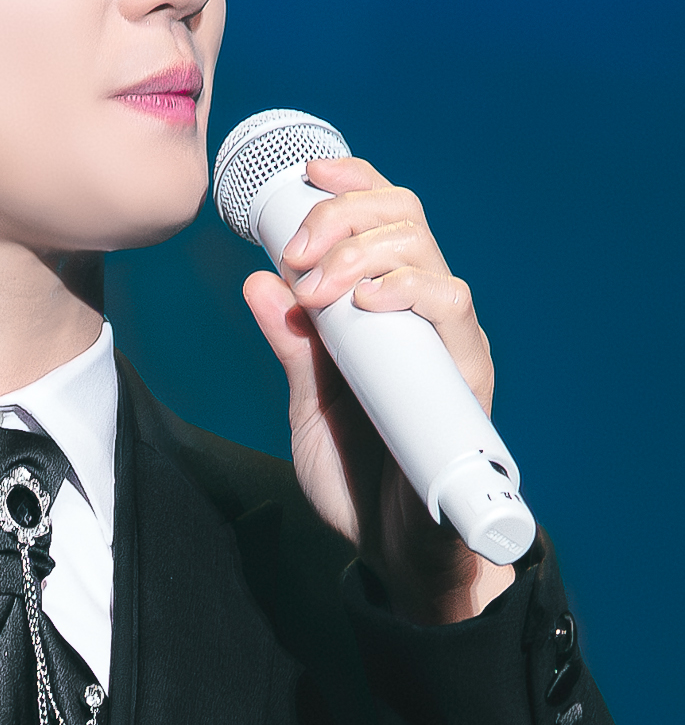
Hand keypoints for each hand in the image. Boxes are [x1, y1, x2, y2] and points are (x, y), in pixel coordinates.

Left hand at [242, 156, 514, 624]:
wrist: (397, 550)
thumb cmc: (358, 477)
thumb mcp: (306, 405)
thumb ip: (289, 347)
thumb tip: (257, 282)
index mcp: (387, 308)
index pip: (383, 219)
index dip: (352, 183)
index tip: (309, 174)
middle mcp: (425, 314)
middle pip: (404, 218)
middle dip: (344, 214)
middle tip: (297, 251)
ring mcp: (449, 342)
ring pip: (424, 252)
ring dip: (362, 249)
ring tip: (320, 283)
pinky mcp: (467, 375)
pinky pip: (451, 308)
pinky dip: (408, 288)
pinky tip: (369, 299)